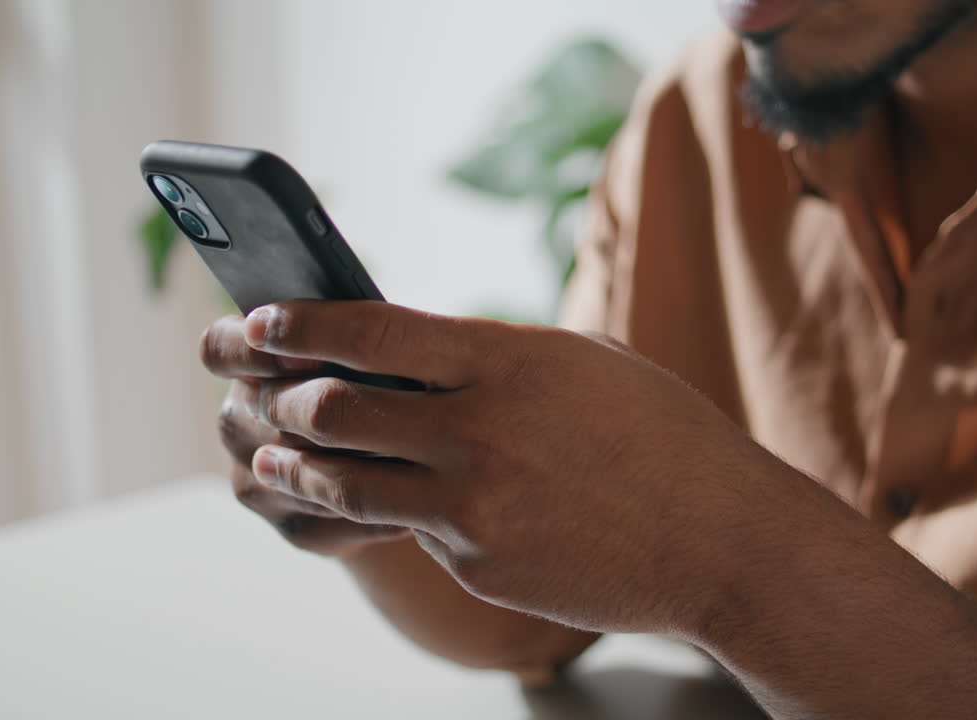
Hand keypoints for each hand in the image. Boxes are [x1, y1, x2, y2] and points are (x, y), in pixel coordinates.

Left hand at [240, 300, 796, 635]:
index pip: (372, 329)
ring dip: (299, 465)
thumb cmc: (662, 437)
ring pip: (344, 482)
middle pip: (335, 407)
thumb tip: (416, 350)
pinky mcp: (476, 563)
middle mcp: (480, 429)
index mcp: (509, 360)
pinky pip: (408, 531)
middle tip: (265, 395)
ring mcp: (474, 505)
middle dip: (282, 398)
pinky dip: (387, 512)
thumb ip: (496, 354)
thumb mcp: (584, 363)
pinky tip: (384, 503)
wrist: (719, 538)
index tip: (257, 322)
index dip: (299, 324)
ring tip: (278, 455)